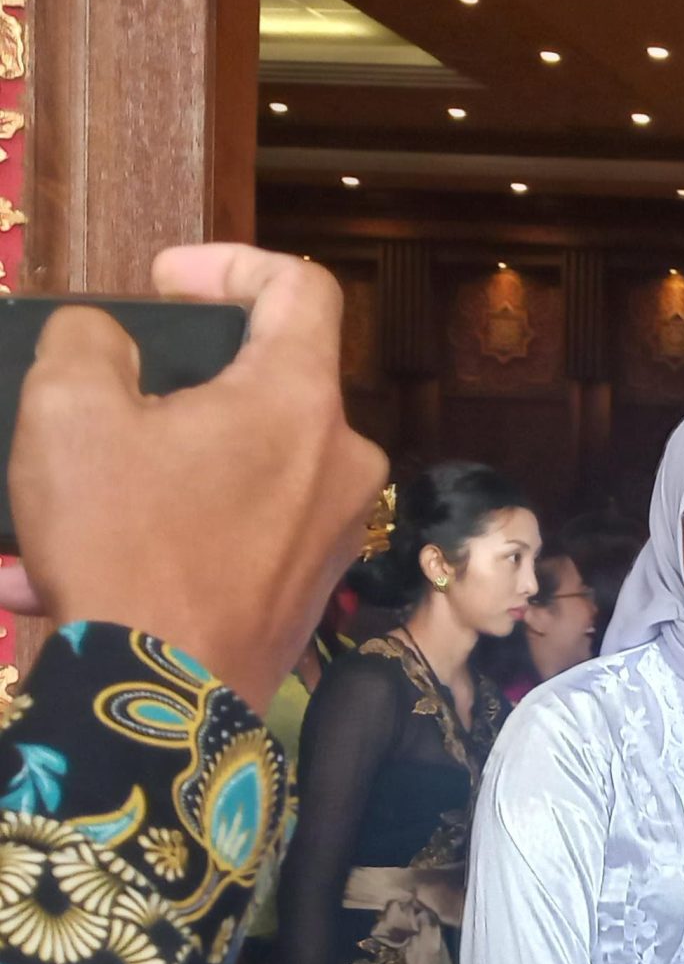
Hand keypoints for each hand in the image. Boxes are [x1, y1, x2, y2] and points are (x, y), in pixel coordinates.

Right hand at [9, 245, 387, 713]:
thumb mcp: (68, 412)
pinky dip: (161, 532)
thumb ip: (89, 342)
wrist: (166, 701)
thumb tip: (109, 339)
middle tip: (103, 398)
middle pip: (268, 384)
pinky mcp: (309, 587)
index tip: (165, 281)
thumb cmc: (123, 543)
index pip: (301, 289)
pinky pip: (230, 533)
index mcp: (302, 401)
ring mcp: (335, 531)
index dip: (231, 263)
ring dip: (150, 470)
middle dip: (178, 383)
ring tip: (60, 496)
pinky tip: (60, 572)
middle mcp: (343, 462)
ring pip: (237, 466)